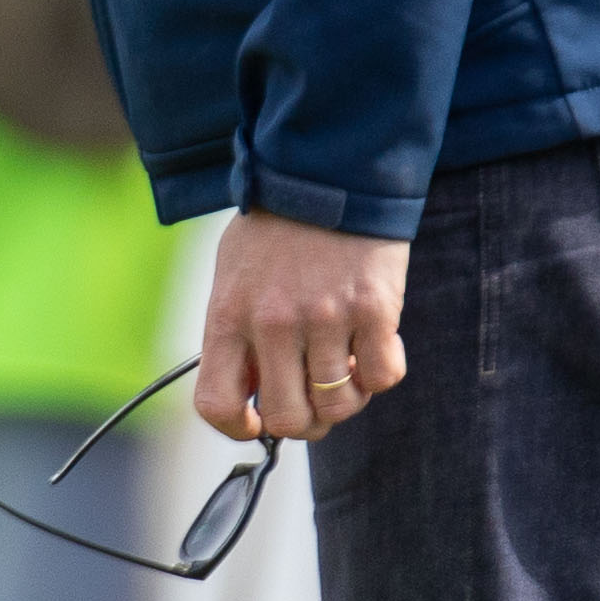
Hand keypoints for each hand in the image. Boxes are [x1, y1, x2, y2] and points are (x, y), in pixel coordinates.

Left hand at [196, 205, 411, 443]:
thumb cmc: (276, 231)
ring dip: (346, 396)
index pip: (216, 404)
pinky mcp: (374, 309)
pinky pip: (383, 378)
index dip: (238, 427)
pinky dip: (381, 372)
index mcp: (228, 315)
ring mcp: (325, 318)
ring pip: (339, 405)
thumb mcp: (234, 276)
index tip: (257, 421)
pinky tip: (373, 343)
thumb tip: (253, 398)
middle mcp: (273, 323)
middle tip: (313, 395)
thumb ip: (237, 336)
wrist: (327, 173)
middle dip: (304, 420)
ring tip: (345, 363)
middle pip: (287, 419)